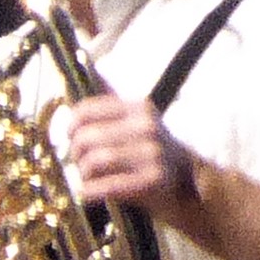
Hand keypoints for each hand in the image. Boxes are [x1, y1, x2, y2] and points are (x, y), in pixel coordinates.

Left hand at [49, 93, 197, 222]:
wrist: (189, 180)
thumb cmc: (153, 151)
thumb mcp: (138, 121)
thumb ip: (112, 104)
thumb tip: (88, 66)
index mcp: (140, 108)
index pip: (87, 111)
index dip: (71, 126)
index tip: (70, 136)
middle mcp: (147, 128)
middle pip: (87, 138)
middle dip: (75, 153)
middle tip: (79, 161)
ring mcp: (152, 154)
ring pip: (94, 161)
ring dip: (83, 172)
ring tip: (87, 177)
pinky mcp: (152, 181)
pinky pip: (107, 186)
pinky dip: (90, 191)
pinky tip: (86, 193)